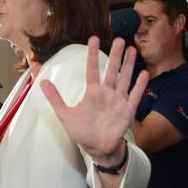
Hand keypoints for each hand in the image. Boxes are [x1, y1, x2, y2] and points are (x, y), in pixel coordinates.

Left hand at [41, 37, 148, 165]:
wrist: (97, 148)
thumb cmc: (82, 132)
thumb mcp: (65, 115)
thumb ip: (55, 99)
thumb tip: (42, 82)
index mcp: (93, 92)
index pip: (92, 70)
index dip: (93, 55)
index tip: (94, 39)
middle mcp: (107, 93)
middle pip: (112, 70)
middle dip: (115, 55)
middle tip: (119, 39)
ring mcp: (118, 100)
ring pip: (125, 78)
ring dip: (129, 65)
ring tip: (132, 50)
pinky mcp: (128, 110)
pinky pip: (135, 95)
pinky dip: (140, 85)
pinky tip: (145, 73)